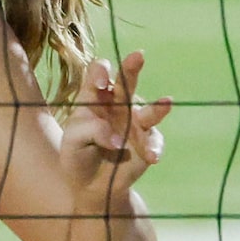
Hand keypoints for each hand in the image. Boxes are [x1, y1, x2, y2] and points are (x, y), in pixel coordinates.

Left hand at [58, 50, 171, 199]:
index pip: (96, 77)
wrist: (90, 185)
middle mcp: (117, 105)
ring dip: (157, 108)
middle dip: (131, 68)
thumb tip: (118, 138)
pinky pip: (155, 140)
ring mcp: (135, 122)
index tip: (102, 79)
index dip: (100, 72)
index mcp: (93, 99)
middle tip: (138, 55)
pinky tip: (152, 157)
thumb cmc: (77, 156)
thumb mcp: (73, 143)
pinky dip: (154, 147)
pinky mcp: (148, 141)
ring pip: (148, 110)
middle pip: (125, 82)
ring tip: (167, 103)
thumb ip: (90, 132)